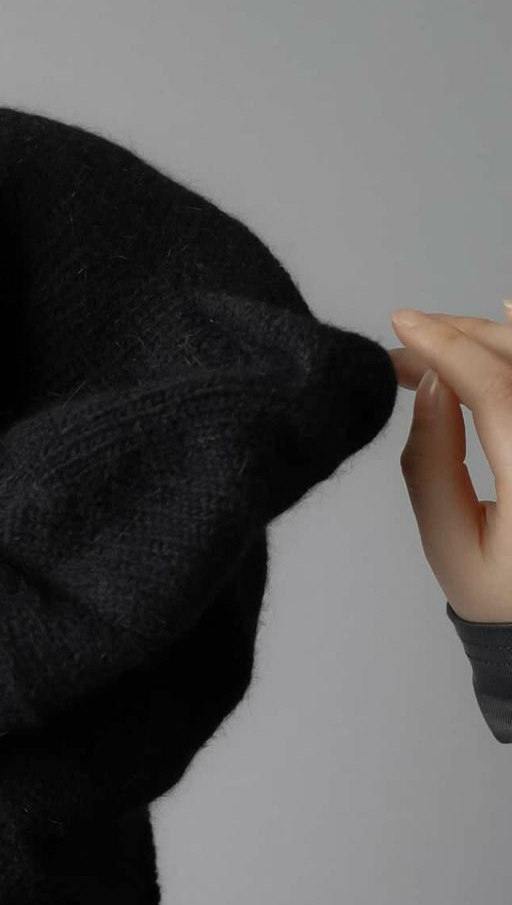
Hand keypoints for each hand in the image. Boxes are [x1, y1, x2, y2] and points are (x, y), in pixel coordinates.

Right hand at [388, 303, 511, 623]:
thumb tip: (429, 384)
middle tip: (409, 335)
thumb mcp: (448, 542)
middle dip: (463, 335)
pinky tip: (507, 317)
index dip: (448, 350)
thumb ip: (430, 466)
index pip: (497, 395)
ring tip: (440, 338)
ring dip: (490, 336)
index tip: (402, 325)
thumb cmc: (497, 588)